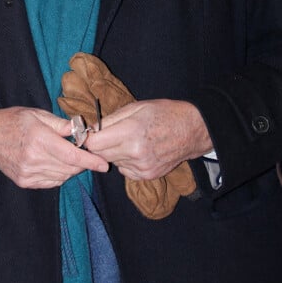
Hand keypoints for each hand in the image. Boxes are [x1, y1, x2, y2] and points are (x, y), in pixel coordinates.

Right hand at [0, 106, 108, 188]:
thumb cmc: (13, 121)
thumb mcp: (37, 114)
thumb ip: (60, 125)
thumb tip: (82, 130)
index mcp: (39, 139)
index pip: (71, 156)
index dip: (90, 161)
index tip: (103, 164)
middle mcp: (34, 159)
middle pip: (69, 168)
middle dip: (82, 163)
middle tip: (85, 153)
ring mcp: (28, 173)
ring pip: (62, 176)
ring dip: (71, 169)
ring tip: (68, 156)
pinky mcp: (25, 181)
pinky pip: (51, 182)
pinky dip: (60, 174)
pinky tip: (56, 163)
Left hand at [85, 99, 212, 180]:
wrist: (191, 130)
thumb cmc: (163, 113)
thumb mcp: (135, 107)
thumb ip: (110, 120)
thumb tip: (89, 130)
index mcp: (130, 131)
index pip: (94, 144)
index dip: (90, 138)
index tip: (92, 133)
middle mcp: (134, 152)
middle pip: (101, 155)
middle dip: (101, 146)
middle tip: (111, 135)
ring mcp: (142, 166)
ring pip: (112, 163)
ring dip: (114, 154)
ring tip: (129, 141)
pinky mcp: (147, 175)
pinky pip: (125, 171)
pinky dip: (126, 162)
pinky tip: (137, 151)